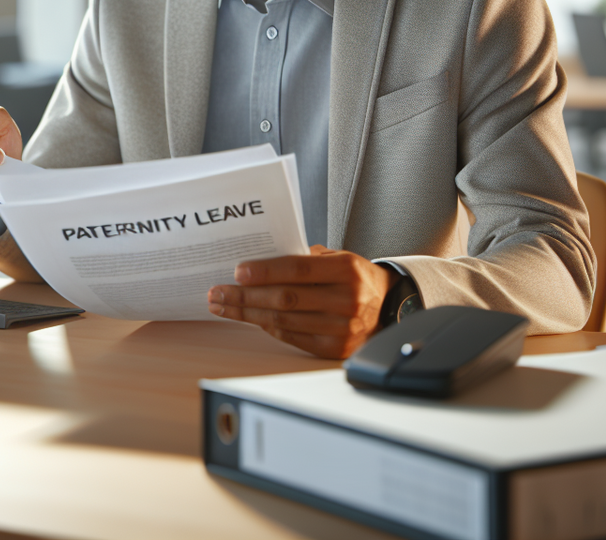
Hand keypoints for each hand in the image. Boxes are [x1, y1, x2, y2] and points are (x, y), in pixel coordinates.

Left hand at [207, 244, 396, 358]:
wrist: (387, 307)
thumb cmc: (354, 277)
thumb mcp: (338, 257)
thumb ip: (306, 258)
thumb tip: (262, 263)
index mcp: (346, 270)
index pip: (298, 269)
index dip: (265, 271)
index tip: (238, 272)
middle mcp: (346, 301)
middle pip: (285, 299)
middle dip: (246, 296)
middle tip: (218, 292)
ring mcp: (341, 328)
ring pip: (283, 321)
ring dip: (247, 313)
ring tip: (223, 305)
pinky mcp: (333, 349)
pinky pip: (291, 337)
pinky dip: (267, 326)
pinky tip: (249, 317)